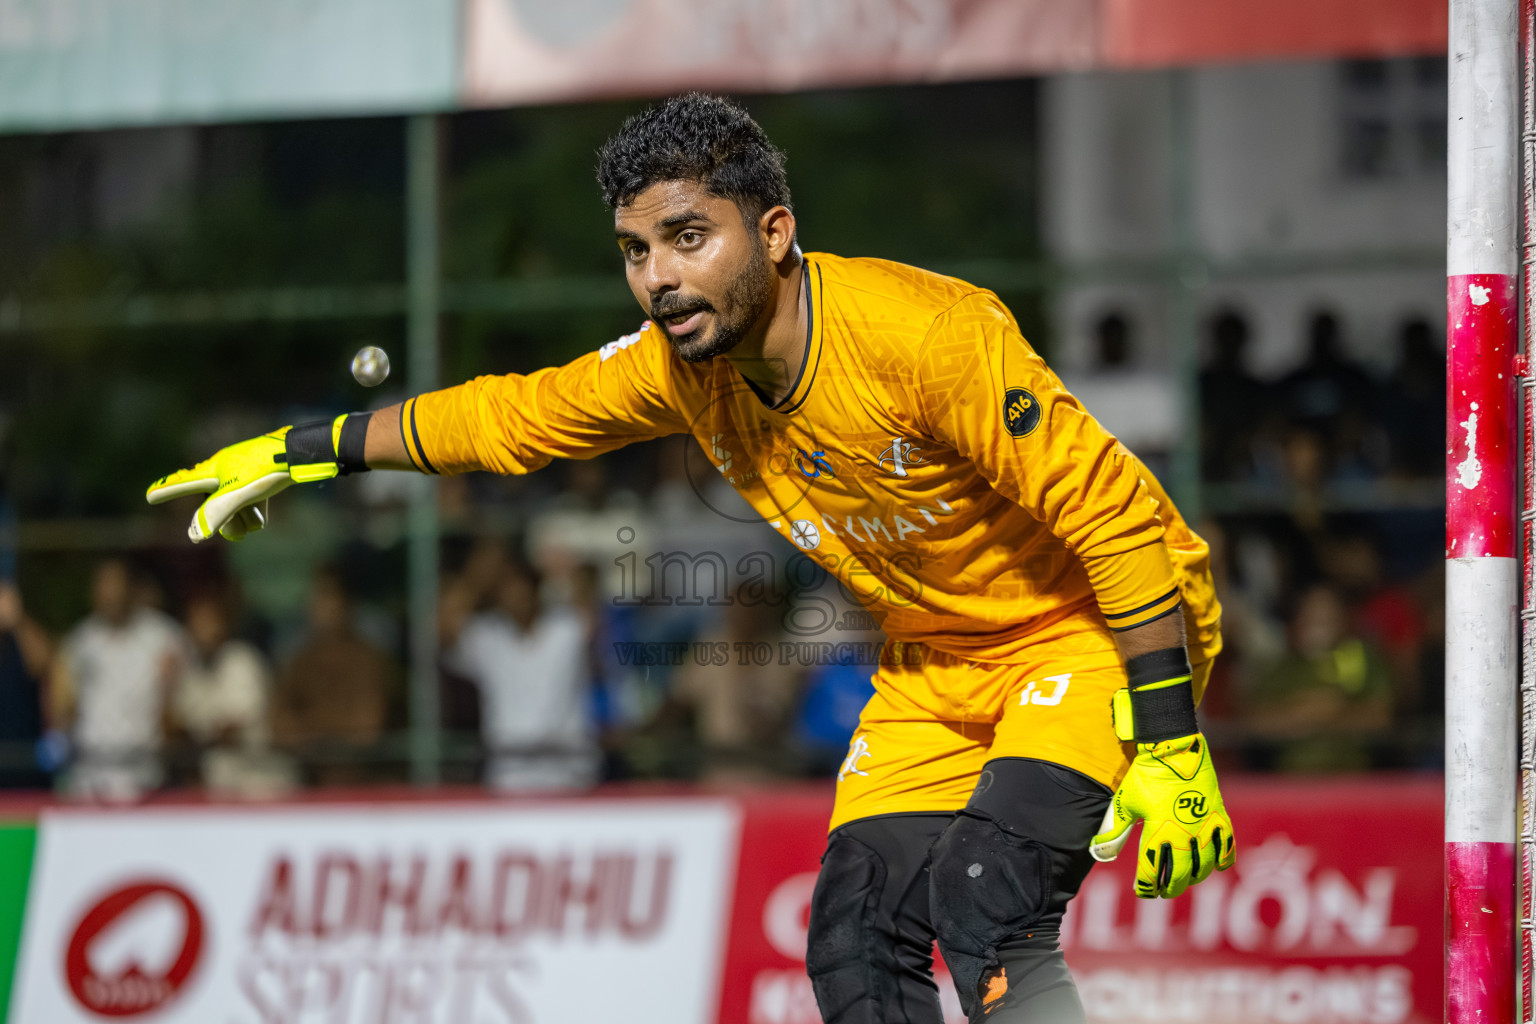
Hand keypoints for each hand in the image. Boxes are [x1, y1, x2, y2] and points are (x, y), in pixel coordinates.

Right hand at [146, 429, 295, 542]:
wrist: (301, 454)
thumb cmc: (267, 470)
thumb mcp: (239, 494)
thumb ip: (216, 514)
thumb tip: (194, 535)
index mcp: (214, 470)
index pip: (185, 483)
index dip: (167, 490)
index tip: (150, 495)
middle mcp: (225, 469)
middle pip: (214, 502)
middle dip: (225, 520)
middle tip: (237, 536)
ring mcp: (244, 471)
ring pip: (235, 502)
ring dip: (243, 517)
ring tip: (255, 523)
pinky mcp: (262, 475)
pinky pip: (251, 497)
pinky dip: (255, 509)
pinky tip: (262, 517)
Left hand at [1089, 732, 1234, 897]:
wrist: (1172, 749)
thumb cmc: (1145, 777)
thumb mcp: (1124, 803)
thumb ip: (1113, 831)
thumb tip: (1098, 853)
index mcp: (1158, 833)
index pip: (1152, 871)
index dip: (1147, 886)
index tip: (1144, 891)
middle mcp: (1184, 834)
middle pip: (1181, 875)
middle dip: (1171, 888)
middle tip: (1164, 892)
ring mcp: (1204, 826)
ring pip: (1205, 866)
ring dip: (1195, 877)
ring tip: (1186, 879)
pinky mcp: (1218, 816)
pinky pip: (1227, 846)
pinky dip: (1223, 860)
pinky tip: (1216, 866)